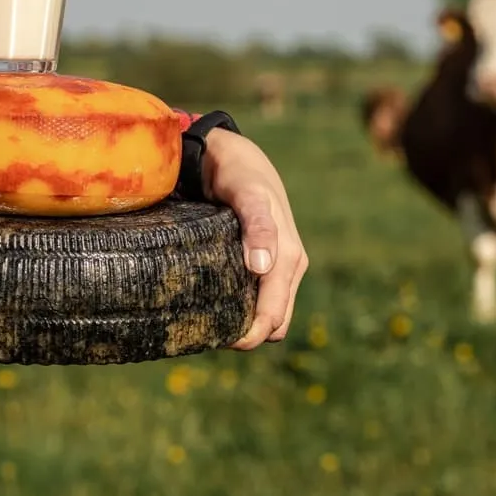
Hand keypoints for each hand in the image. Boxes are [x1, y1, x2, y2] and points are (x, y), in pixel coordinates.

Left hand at [201, 128, 307, 348]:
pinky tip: (214, 301)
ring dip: (244, 324)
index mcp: (290, 258)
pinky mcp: (265, 262)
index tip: (218, 340)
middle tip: (205, 333)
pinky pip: (258, 297)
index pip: (275, 316)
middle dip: (247, 335)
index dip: (250, 336)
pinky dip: (241, 307)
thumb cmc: (239, 173)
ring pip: (268, 313)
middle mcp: (289, 266)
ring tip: (207, 320)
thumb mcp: (247, 193)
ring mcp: (278, 265)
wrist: (235, 155)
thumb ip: (257, 225)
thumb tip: (263, 267)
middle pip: (274, 322)